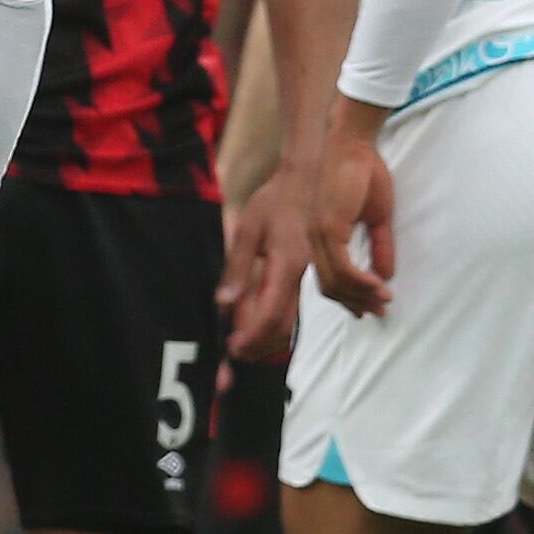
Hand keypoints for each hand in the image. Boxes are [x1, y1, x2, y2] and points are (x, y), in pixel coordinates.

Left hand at [219, 163, 309, 360]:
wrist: (310, 178)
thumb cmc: (277, 198)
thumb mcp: (249, 228)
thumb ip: (237, 268)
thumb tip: (223, 302)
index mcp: (287, 264)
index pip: (271, 313)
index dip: (252, 336)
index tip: (233, 349)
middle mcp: (301, 275)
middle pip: (283, 325)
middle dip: (259, 346)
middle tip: (235, 355)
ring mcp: (307, 275)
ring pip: (291, 320)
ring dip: (268, 340)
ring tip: (245, 347)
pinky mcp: (306, 273)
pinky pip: (293, 306)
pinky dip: (277, 324)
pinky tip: (259, 326)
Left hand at [305, 102, 396, 318]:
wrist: (354, 143)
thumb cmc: (364, 172)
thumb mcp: (378, 217)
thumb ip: (380, 246)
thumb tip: (387, 275)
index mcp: (322, 237)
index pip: (330, 278)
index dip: (350, 296)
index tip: (372, 307)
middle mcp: (314, 240)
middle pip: (330, 287)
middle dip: (356, 302)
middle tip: (380, 311)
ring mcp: (318, 236)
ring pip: (335, 282)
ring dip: (361, 296)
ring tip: (384, 302)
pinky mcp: (327, 229)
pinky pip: (343, 268)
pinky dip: (362, 282)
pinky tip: (380, 287)